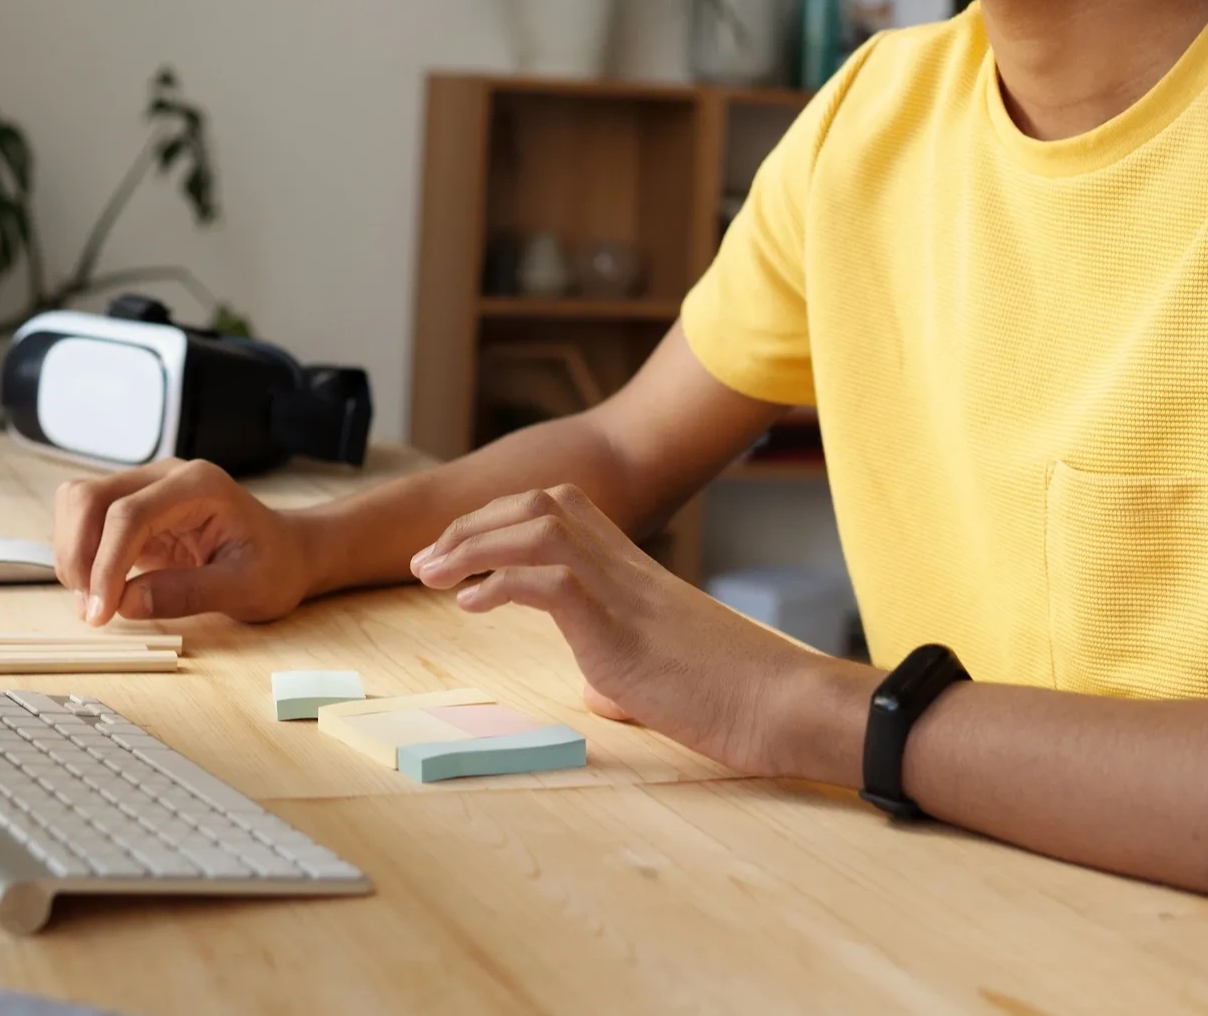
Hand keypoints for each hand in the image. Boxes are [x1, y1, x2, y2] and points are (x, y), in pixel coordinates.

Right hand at [53, 459, 315, 625]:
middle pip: (90, 497)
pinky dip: (80, 554)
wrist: (286, 552)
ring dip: (73, 553)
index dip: (106, 564)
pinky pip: (86, 520)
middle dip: (79, 555)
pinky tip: (99, 589)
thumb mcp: (244, 589)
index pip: (129, 514)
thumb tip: (126, 603)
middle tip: (91, 611)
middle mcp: (165, 476)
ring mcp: (146, 487)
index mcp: (198, 485)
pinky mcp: (134, 508)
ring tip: (93, 602)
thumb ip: (187, 593)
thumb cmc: (274, 566)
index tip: (101, 612)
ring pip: (78, 502)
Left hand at [410, 484, 867, 779]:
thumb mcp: (659, 674)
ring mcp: (621, 591)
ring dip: (473, 544)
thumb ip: (620, 667)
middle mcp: (622, 566)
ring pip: (537, 528)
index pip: (557, 510)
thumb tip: (599, 687)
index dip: (498, 520)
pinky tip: (472, 606)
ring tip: (432, 573)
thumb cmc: (731, 694)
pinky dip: (500, 584)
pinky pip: (550, 582)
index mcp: (630, 570)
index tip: (458, 549)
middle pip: (537, 505)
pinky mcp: (619, 627)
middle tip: (426, 561)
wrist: (781, 703)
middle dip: (471, 523)